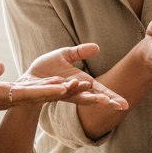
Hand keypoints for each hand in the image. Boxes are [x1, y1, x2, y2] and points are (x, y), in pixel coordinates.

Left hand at [12, 43, 128, 108]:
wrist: (26, 77)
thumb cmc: (46, 69)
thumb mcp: (65, 55)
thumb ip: (80, 52)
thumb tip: (97, 47)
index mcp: (80, 83)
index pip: (99, 91)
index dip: (111, 97)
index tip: (124, 104)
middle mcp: (72, 91)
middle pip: (91, 97)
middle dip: (104, 100)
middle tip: (117, 105)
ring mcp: (60, 93)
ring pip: (76, 96)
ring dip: (89, 98)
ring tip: (103, 99)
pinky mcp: (46, 92)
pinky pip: (57, 91)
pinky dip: (66, 89)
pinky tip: (74, 85)